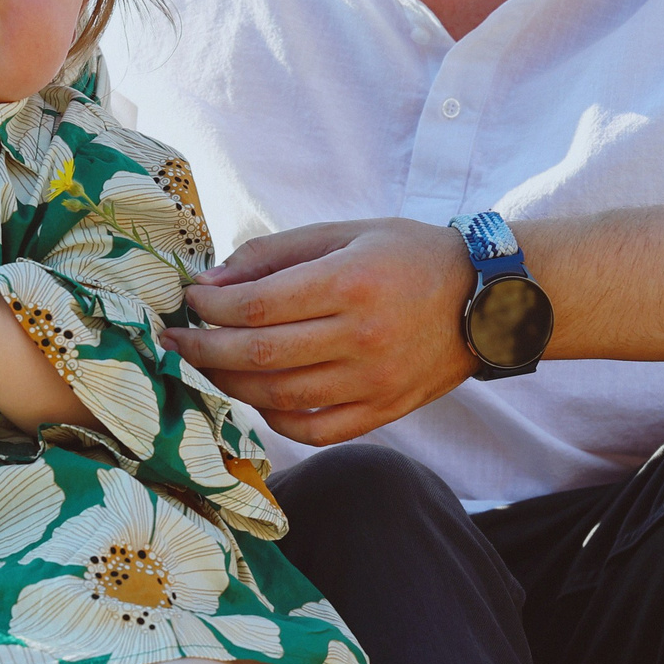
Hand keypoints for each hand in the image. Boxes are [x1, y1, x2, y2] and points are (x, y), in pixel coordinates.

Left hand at [168, 218, 476, 444]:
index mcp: (351, 283)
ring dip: (229, 384)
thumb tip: (210, 284)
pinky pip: (314, 430)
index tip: (189, 301)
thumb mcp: (344, 232)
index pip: (257, 306)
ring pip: (278, 398)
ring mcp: (375, 382)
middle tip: (174, 340)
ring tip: (204, 366)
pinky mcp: (385, 412)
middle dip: (202, 349)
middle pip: (258, 356)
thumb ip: (274, 255)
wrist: (489, 300)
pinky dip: (274, 419)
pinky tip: (256, 396)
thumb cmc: (409, 256)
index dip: (210, 308)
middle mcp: (363, 337)